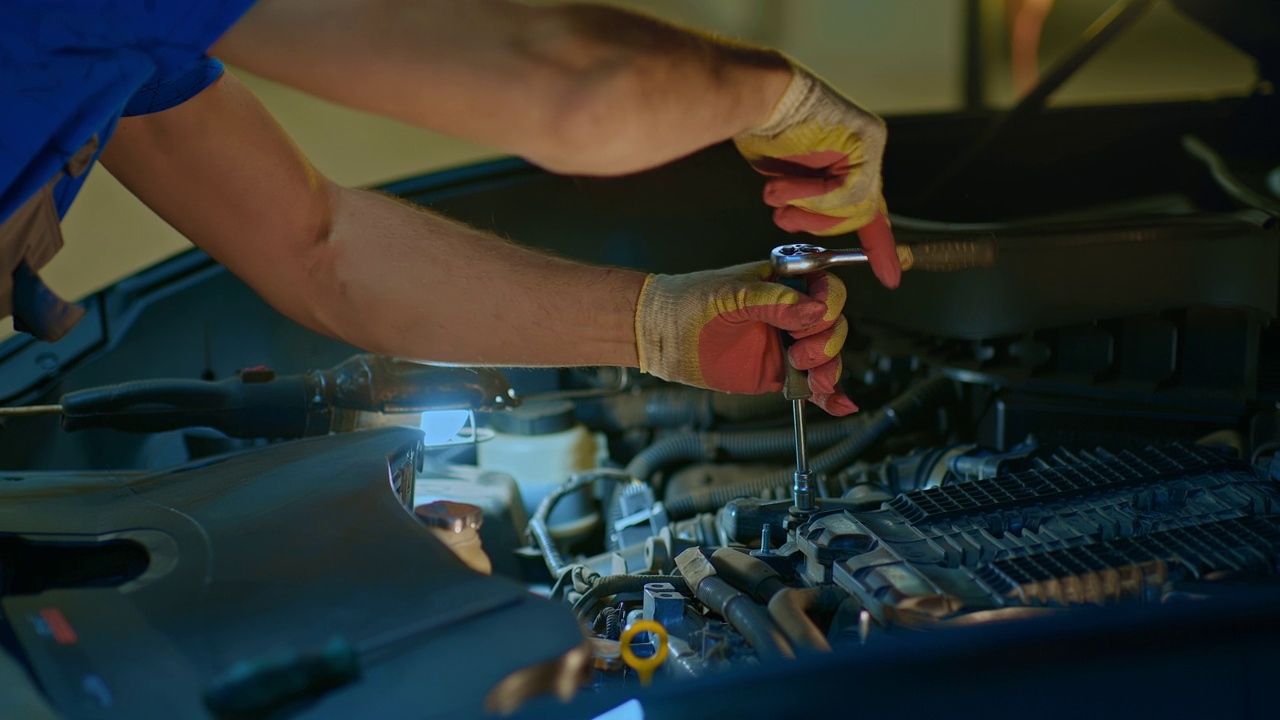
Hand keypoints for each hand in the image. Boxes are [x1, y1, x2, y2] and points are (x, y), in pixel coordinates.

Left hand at [634, 263, 855, 415]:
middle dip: (825, 341)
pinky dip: (829, 396)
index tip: (812, 319)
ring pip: (827, 356)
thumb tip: (815, 311)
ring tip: (807, 375)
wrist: (657, 334)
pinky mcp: (774, 372)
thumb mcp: (731, 295)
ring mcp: (783, 344)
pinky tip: (840, 405)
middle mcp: (788, 313)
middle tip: (797, 351)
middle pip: (833, 326)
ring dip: (829, 368)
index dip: (828, 305)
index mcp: (782, 284)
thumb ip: (774, 301)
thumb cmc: (687, 302)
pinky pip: (809, 384)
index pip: (826, 290)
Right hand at [734, 62, 900, 288]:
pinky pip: (848, 192)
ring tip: (777, 193)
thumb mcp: (786, 180)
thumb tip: (802, 221)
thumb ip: (808, 201)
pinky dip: (811, 196)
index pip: (869, 212)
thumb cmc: (763, 132)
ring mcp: (870, 146)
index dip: (880, 248)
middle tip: (785, 217)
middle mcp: (864, 155)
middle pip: (856, 216)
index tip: (891, 276)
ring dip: (805, 209)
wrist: (757, 97)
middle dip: (816, 224)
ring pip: (851, 207)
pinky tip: (784, 184)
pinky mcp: (869, 140)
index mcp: (847, 164)